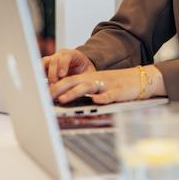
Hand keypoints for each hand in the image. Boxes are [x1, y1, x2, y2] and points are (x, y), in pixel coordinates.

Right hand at [42, 48, 95, 83]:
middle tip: (54, 85)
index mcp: (73, 54)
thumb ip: (85, 78)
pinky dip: (38, 76)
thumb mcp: (89, 74)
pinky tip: (40, 86)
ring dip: (43, 75)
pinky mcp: (45, 67)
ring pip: (43, 63)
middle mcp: (60, 55)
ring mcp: (52, 60)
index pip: (66, 56)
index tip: (62, 75)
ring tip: (47, 87)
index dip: (63, 65)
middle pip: (53, 60)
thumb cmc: (86, 72)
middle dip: (53, 74)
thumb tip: (80, 87)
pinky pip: (38, 69)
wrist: (81, 69)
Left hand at [48, 65, 165, 104]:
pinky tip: (97, 101)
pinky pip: (110, 95)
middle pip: (73, 82)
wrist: (140, 79)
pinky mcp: (118, 91)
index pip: (67, 80)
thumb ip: (81, 88)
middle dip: (57, 89)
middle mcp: (95, 80)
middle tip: (43, 97)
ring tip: (63, 100)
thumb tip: (60, 96)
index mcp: (88, 78)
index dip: (52, 87)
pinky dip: (103, 97)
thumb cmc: (117, 84)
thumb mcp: (97, 84)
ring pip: (88, 87)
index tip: (38, 94)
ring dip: (74, 93)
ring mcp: (106, 85)